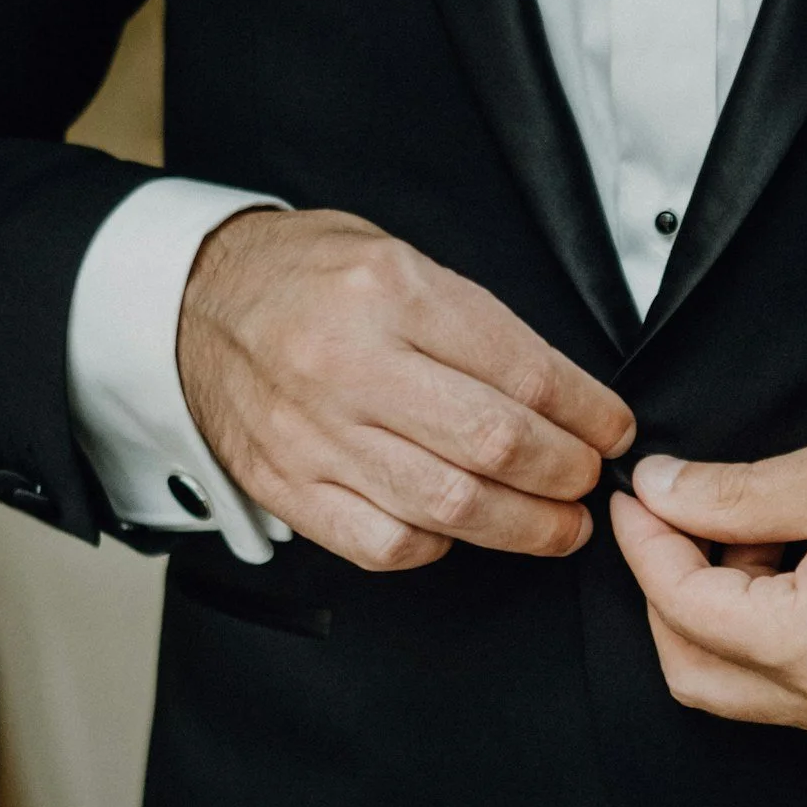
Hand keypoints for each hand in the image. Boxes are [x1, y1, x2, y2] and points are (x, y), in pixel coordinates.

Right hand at [180, 209, 634, 570]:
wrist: (193, 300)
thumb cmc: (308, 277)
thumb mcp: (400, 258)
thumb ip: (475, 325)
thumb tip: (566, 397)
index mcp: (391, 292)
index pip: (523, 372)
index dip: (589, 414)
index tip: (613, 431)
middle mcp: (350, 365)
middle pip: (494, 444)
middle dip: (566, 474)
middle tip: (589, 481)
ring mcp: (312, 434)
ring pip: (448, 507)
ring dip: (524, 526)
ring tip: (557, 524)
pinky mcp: (286, 487)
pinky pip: (382, 544)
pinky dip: (437, 547)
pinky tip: (459, 530)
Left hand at [609, 425, 806, 752]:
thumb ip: (738, 492)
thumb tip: (663, 493)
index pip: (682, 609)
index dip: (647, 544)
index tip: (641, 495)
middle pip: (698, 675)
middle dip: (671, 596)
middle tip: (686, 522)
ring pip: (755, 696)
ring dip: (731, 621)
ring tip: (766, 540)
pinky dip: (788, 646)